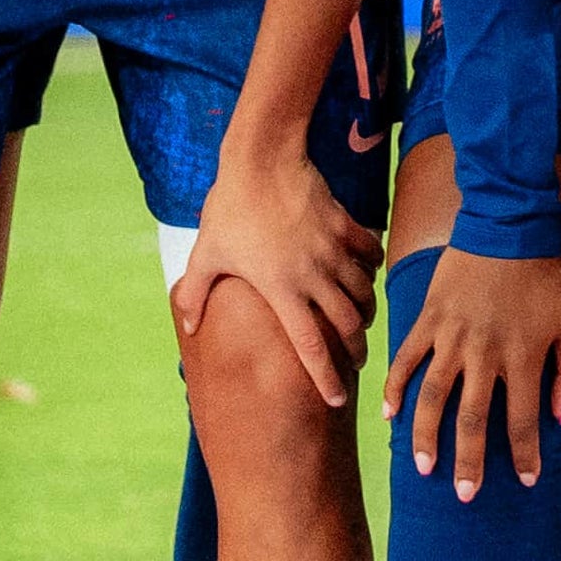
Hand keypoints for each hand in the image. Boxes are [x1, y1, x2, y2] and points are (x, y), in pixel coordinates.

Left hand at [175, 137, 380, 407]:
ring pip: (364, 294)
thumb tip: (188, 326)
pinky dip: (372, 270)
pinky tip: (367, 274)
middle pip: (348, 325)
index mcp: (281, 290)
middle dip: (356, 349)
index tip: (337, 400)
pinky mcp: (345, 226)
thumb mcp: (206, 254)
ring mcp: (332, 251)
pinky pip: (370, 255)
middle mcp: (313, 276)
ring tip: (363, 323)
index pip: (310, 346)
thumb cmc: (230, 209)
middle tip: (356, 362)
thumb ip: (196, 294)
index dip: (326, 377)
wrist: (261, 160)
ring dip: (367, 313)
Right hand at [380, 244, 560, 500]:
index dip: (524, 455)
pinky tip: (389, 416)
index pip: (523, 421)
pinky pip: (406, 359)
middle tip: (465, 495)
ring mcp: (452, 338)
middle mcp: (485, 354)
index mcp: (523, 357)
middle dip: (469, 462)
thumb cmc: (546, 279)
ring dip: (426, 436)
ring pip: (433, 397)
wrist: (508, 226)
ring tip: (424, 468)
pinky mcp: (428, 320)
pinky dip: (395, 388)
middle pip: (473, 420)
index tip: (524, 481)